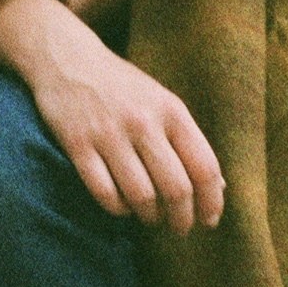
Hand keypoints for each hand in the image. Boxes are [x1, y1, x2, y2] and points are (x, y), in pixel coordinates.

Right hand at [0, 0, 223, 231]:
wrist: (68, 58)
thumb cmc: (122, 86)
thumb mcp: (163, 102)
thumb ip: (188, 141)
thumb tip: (219, 185)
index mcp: (172, 111)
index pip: (204, 167)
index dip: (211, 201)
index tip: (209, 220)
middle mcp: (144, 123)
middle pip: (176, 188)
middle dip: (182, 219)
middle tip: (180, 229)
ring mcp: (109, 134)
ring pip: (141, 196)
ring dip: (149, 217)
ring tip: (150, 218)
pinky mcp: (78, 145)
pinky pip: (104, 193)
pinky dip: (118, 209)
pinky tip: (122, 206)